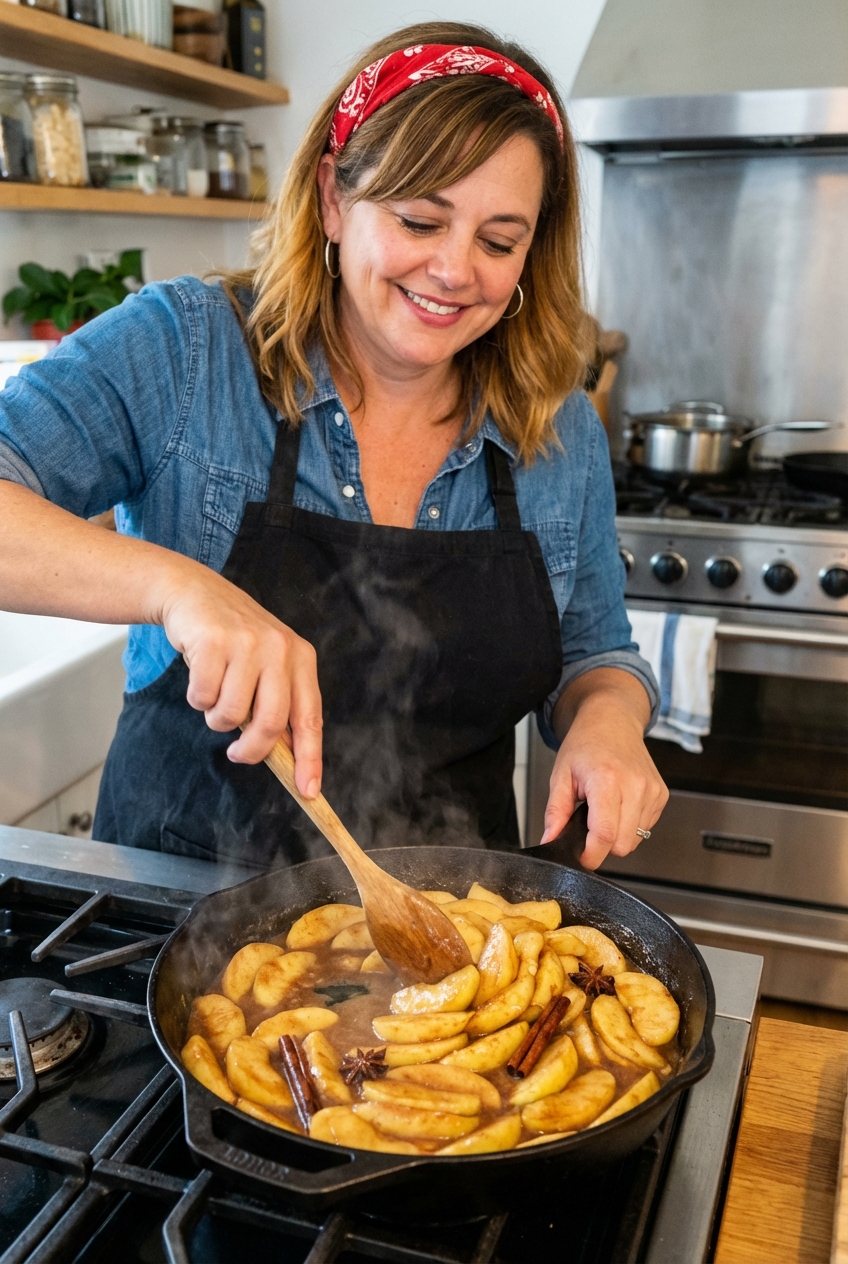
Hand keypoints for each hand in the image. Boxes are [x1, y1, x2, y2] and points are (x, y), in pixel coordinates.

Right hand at [158, 564, 322, 796]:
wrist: (194, 593)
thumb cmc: (234, 640)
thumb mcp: (267, 664)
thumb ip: (278, 703)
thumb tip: (286, 757)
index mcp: (301, 657)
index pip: (310, 717)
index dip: (310, 758)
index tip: (308, 790)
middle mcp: (279, 648)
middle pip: (270, 723)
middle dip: (251, 750)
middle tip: (237, 755)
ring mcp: (246, 643)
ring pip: (230, 715)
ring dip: (216, 717)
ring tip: (215, 694)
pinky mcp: (213, 642)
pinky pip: (203, 697)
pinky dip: (197, 697)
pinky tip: (200, 674)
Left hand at [539, 669, 667, 869]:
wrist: (612, 720)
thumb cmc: (585, 744)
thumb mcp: (560, 775)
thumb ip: (555, 812)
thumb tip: (550, 841)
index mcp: (607, 781)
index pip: (605, 835)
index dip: (590, 855)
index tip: (580, 856)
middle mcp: (635, 786)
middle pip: (622, 845)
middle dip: (603, 845)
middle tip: (588, 826)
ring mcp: (652, 791)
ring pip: (636, 840)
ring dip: (618, 834)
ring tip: (605, 808)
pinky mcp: (661, 795)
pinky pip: (646, 828)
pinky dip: (631, 825)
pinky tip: (620, 804)